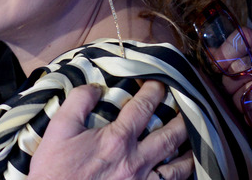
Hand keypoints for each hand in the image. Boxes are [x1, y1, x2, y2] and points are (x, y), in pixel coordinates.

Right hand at [28, 80, 192, 179]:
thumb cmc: (56, 169)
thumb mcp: (59, 129)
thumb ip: (78, 102)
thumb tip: (95, 87)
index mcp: (117, 140)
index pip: (143, 108)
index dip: (154, 91)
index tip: (160, 82)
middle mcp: (135, 161)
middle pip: (170, 136)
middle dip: (183, 118)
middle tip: (190, 106)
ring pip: (178, 167)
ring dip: (190, 151)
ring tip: (195, 139)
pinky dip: (181, 177)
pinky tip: (184, 171)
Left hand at [219, 27, 251, 153]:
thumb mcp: (238, 79)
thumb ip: (227, 65)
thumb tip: (210, 52)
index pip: (247, 38)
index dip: (228, 50)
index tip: (219, 65)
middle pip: (244, 65)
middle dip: (231, 83)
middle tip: (234, 93)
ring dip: (241, 102)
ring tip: (245, 107)